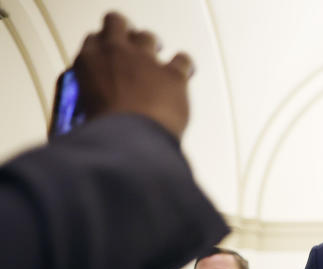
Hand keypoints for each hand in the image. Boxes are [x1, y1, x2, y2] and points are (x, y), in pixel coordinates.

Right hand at [73, 12, 193, 138]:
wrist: (130, 140)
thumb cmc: (107, 131)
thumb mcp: (86, 112)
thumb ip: (94, 98)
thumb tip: (101, 108)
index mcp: (90, 62)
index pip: (93, 40)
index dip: (103, 46)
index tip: (107, 54)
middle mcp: (117, 53)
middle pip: (117, 23)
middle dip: (125, 33)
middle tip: (130, 45)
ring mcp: (145, 60)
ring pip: (147, 37)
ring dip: (151, 47)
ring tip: (155, 60)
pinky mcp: (172, 74)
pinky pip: (182, 59)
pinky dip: (184, 65)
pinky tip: (185, 72)